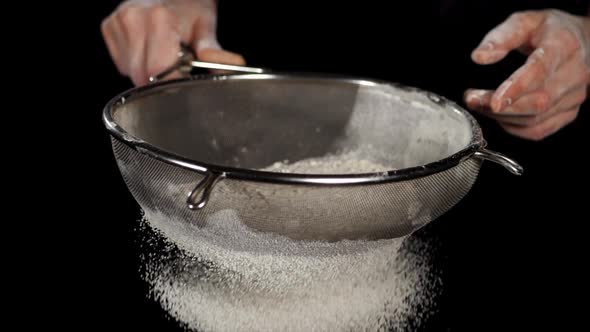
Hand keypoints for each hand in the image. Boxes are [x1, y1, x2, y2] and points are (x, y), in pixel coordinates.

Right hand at [101, 0, 244, 85]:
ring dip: (147, 71)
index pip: (159, 70)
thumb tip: (229, 67)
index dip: (173, 82)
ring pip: (130, 71)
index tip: (183, 81)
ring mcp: (118, 21)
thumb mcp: (205, 25)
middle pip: (142, 75)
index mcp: (160, 18)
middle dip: (160, 78)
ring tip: (162, 52)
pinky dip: (135, 63)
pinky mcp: (108, 26)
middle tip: (175, 63)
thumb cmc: (189, 5)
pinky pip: (121, 63)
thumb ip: (212, 51)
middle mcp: (134, 17)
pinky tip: (148, 48)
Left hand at [464, 9, 589, 139]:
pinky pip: (540, 130)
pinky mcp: (570, 111)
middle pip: (538, 101)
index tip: (492, 101)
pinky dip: (515, 128)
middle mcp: (575, 73)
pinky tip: (500, 116)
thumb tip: (479, 57)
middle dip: (501, 107)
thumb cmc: (551, 30)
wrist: (585, 40)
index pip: (540, 71)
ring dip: (502, 117)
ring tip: (481, 104)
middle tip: (473, 99)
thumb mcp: (526, 22)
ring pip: (536, 118)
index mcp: (563, 45)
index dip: (515, 89)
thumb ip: (501, 37)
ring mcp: (575, 95)